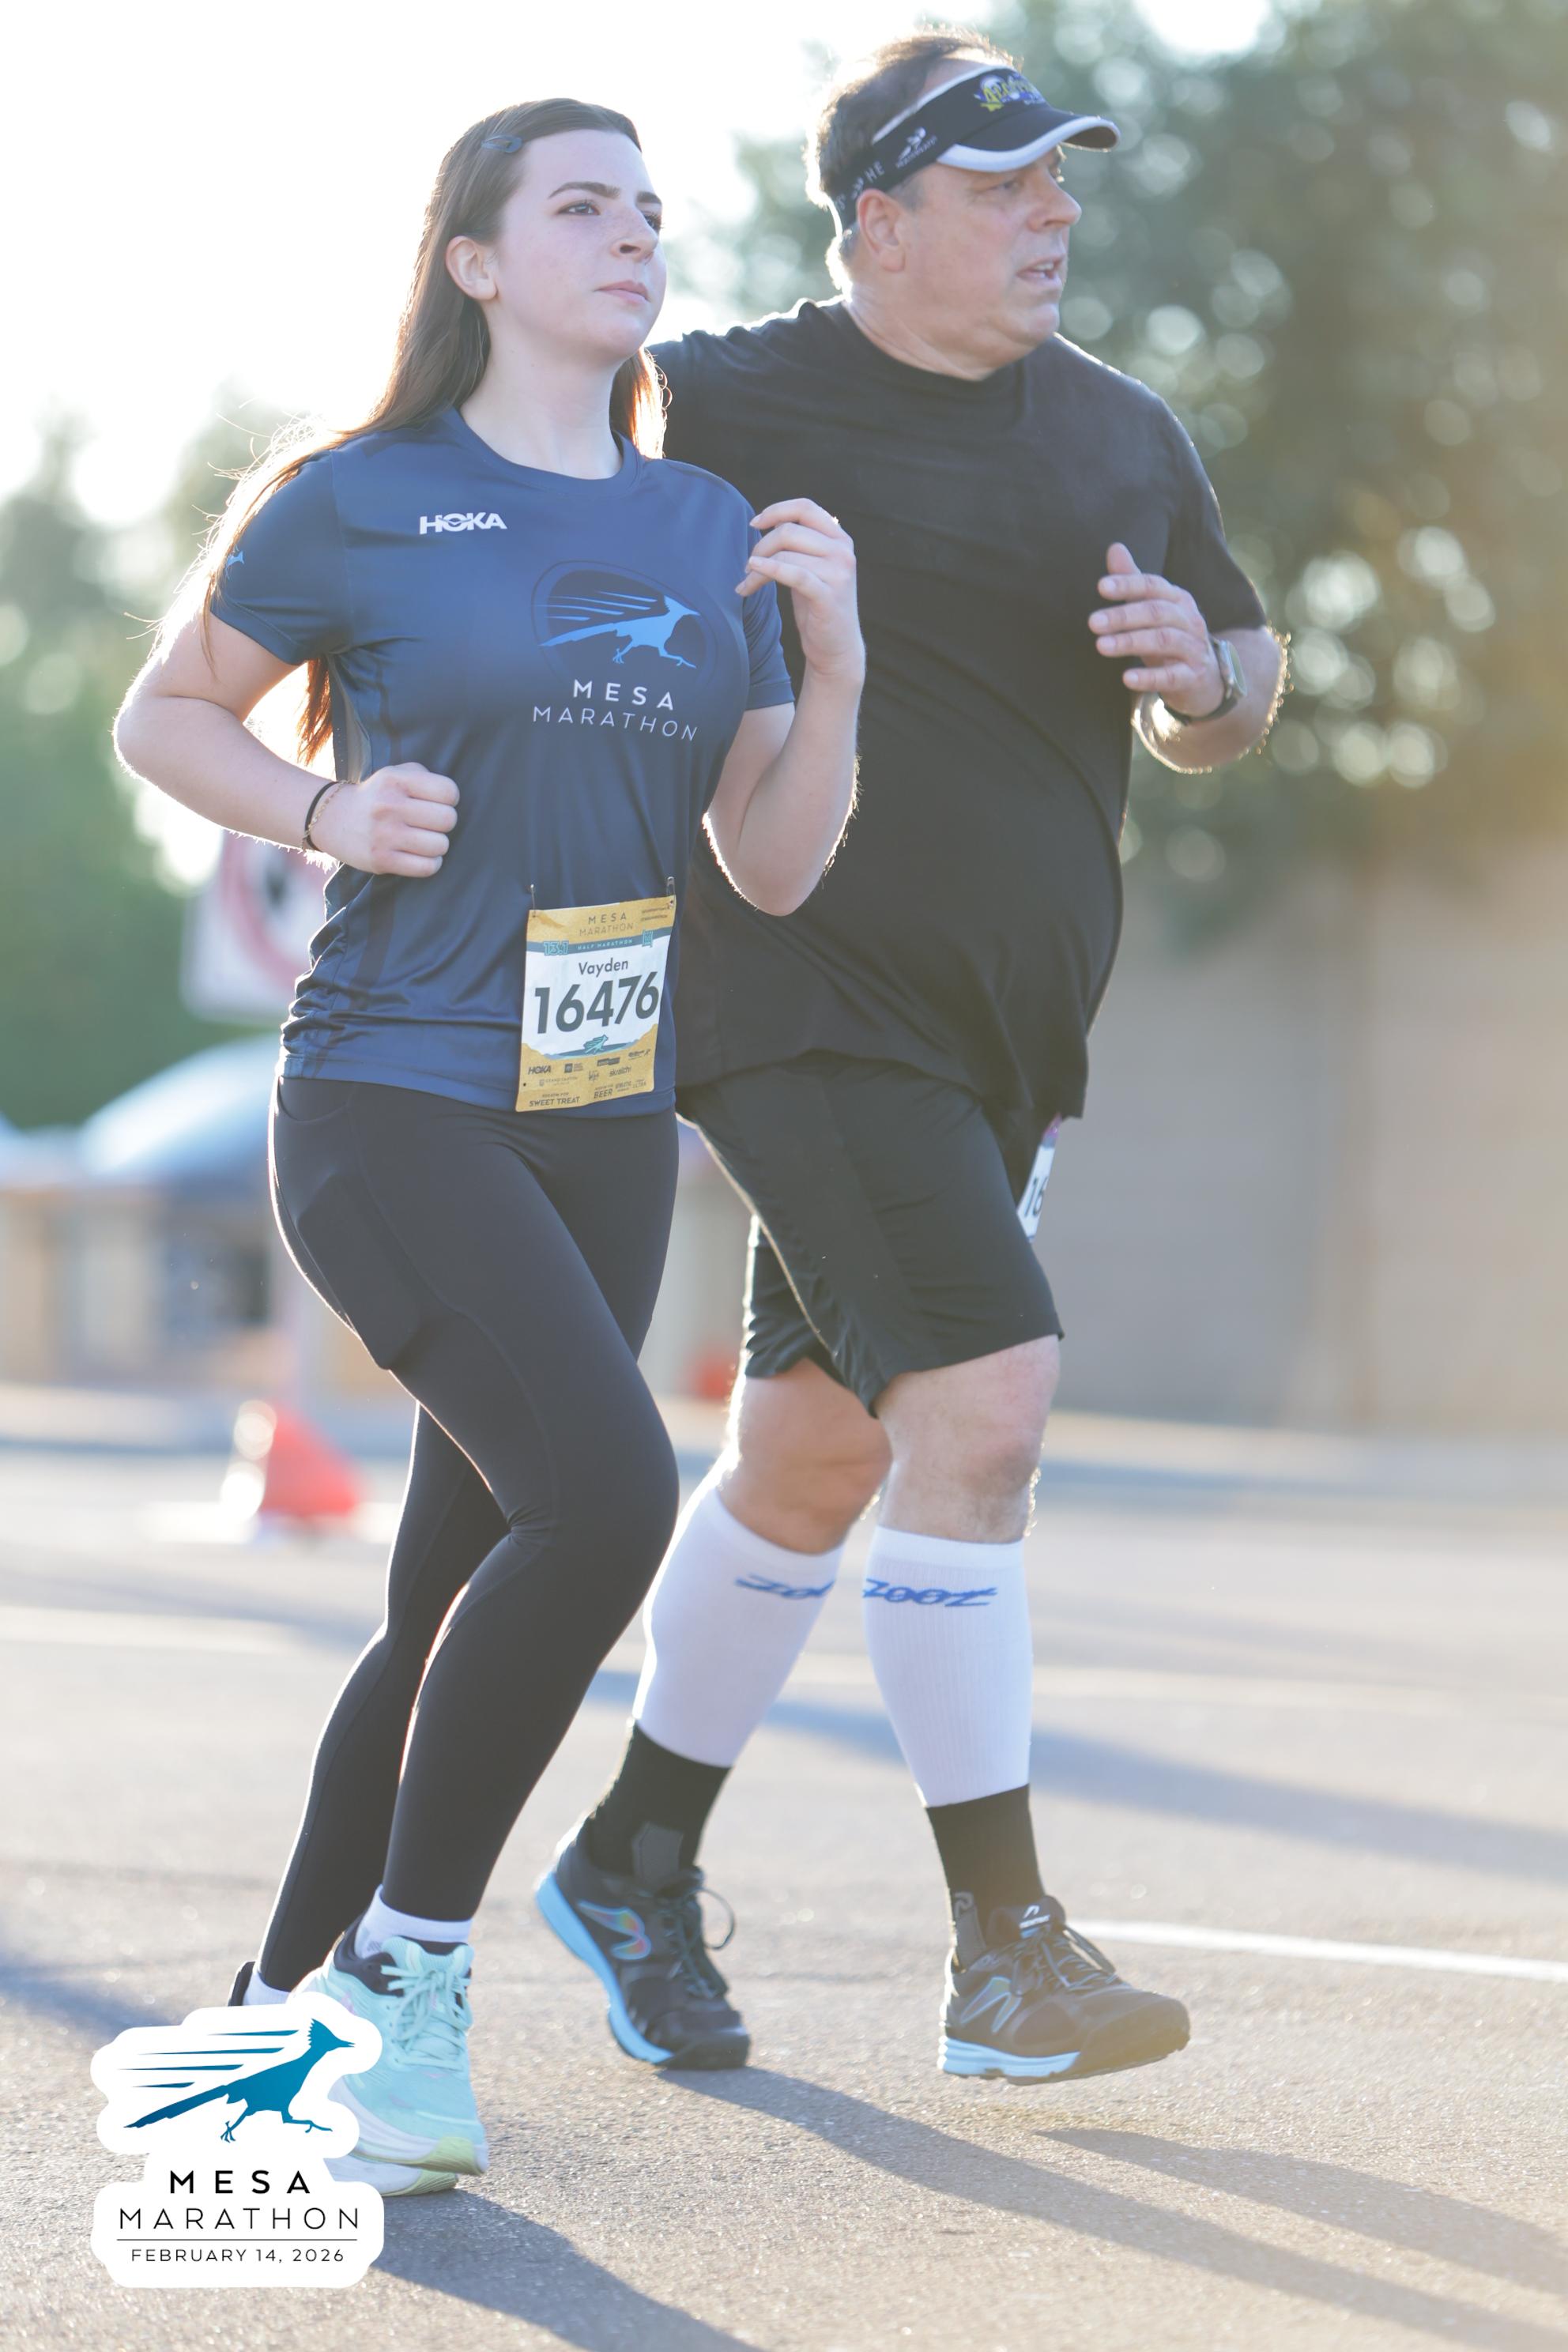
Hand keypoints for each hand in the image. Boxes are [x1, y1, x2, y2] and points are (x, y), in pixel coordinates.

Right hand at [309, 762, 458, 875]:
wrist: (333, 820)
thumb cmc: (377, 797)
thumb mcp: (394, 774)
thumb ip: (423, 776)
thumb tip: (450, 796)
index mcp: (395, 780)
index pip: (448, 791)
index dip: (450, 799)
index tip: (438, 803)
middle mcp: (389, 805)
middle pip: (448, 819)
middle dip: (445, 823)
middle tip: (431, 824)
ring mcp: (384, 834)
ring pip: (440, 845)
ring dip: (438, 845)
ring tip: (424, 840)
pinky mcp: (381, 860)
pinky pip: (427, 867)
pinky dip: (430, 863)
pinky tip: (421, 856)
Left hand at [739, 499, 862, 687]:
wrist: (836, 648)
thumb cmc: (818, 606)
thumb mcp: (813, 568)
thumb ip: (800, 544)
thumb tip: (769, 523)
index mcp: (839, 539)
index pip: (805, 507)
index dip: (776, 510)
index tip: (755, 524)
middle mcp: (842, 551)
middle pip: (789, 531)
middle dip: (761, 546)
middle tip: (748, 566)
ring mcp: (838, 573)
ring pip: (785, 554)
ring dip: (757, 567)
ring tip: (747, 583)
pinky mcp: (827, 595)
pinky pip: (792, 574)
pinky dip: (767, 572)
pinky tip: (751, 577)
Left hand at [1089, 542, 1222, 716]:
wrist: (1205, 678)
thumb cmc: (1172, 638)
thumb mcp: (1154, 609)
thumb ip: (1134, 582)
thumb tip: (1114, 547)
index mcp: (1178, 599)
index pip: (1153, 586)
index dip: (1128, 584)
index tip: (1101, 587)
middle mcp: (1189, 620)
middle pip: (1156, 613)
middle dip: (1123, 616)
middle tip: (1093, 622)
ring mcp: (1194, 649)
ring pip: (1163, 641)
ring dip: (1131, 642)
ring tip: (1101, 646)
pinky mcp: (1193, 677)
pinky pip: (1171, 676)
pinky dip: (1149, 677)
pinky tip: (1126, 678)